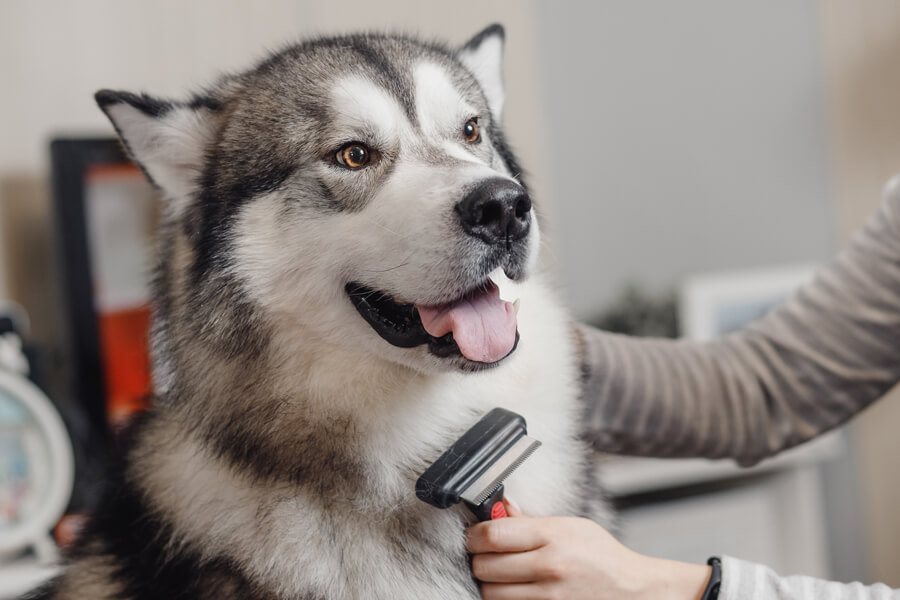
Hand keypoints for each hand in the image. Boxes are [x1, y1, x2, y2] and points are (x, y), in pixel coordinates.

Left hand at [466, 504, 709, 599]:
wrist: (632, 591)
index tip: (476, 535)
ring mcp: (549, 597)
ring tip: (502, 573)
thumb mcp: (570, 526)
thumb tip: (500, 508)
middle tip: (486, 554)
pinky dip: (505, 598)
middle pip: (485, 566)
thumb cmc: (601, 556)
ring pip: (491, 593)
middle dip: (479, 559)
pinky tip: (514, 588)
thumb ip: (530, 521)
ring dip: (490, 583)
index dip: (475, 535)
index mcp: (552, 537)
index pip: (492, 535)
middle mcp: (549, 568)